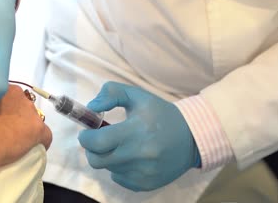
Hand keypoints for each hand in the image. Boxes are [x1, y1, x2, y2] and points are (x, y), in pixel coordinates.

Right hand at [0, 82, 51, 167]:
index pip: (4, 97)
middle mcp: (17, 94)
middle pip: (19, 106)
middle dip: (12, 117)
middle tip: (0, 132)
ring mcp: (30, 112)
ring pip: (31, 119)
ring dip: (24, 129)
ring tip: (12, 143)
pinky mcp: (38, 130)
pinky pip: (45, 136)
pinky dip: (39, 143)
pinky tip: (30, 150)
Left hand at [78, 82, 199, 190]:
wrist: (192, 138)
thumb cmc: (160, 114)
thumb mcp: (137, 96)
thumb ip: (111, 93)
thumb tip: (90, 108)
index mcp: (137, 130)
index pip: (97, 142)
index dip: (86, 137)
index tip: (88, 131)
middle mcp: (140, 155)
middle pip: (97, 160)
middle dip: (92, 149)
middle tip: (99, 139)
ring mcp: (143, 173)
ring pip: (108, 169)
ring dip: (108, 157)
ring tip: (122, 145)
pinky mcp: (146, 185)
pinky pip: (119, 179)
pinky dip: (119, 168)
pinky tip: (132, 157)